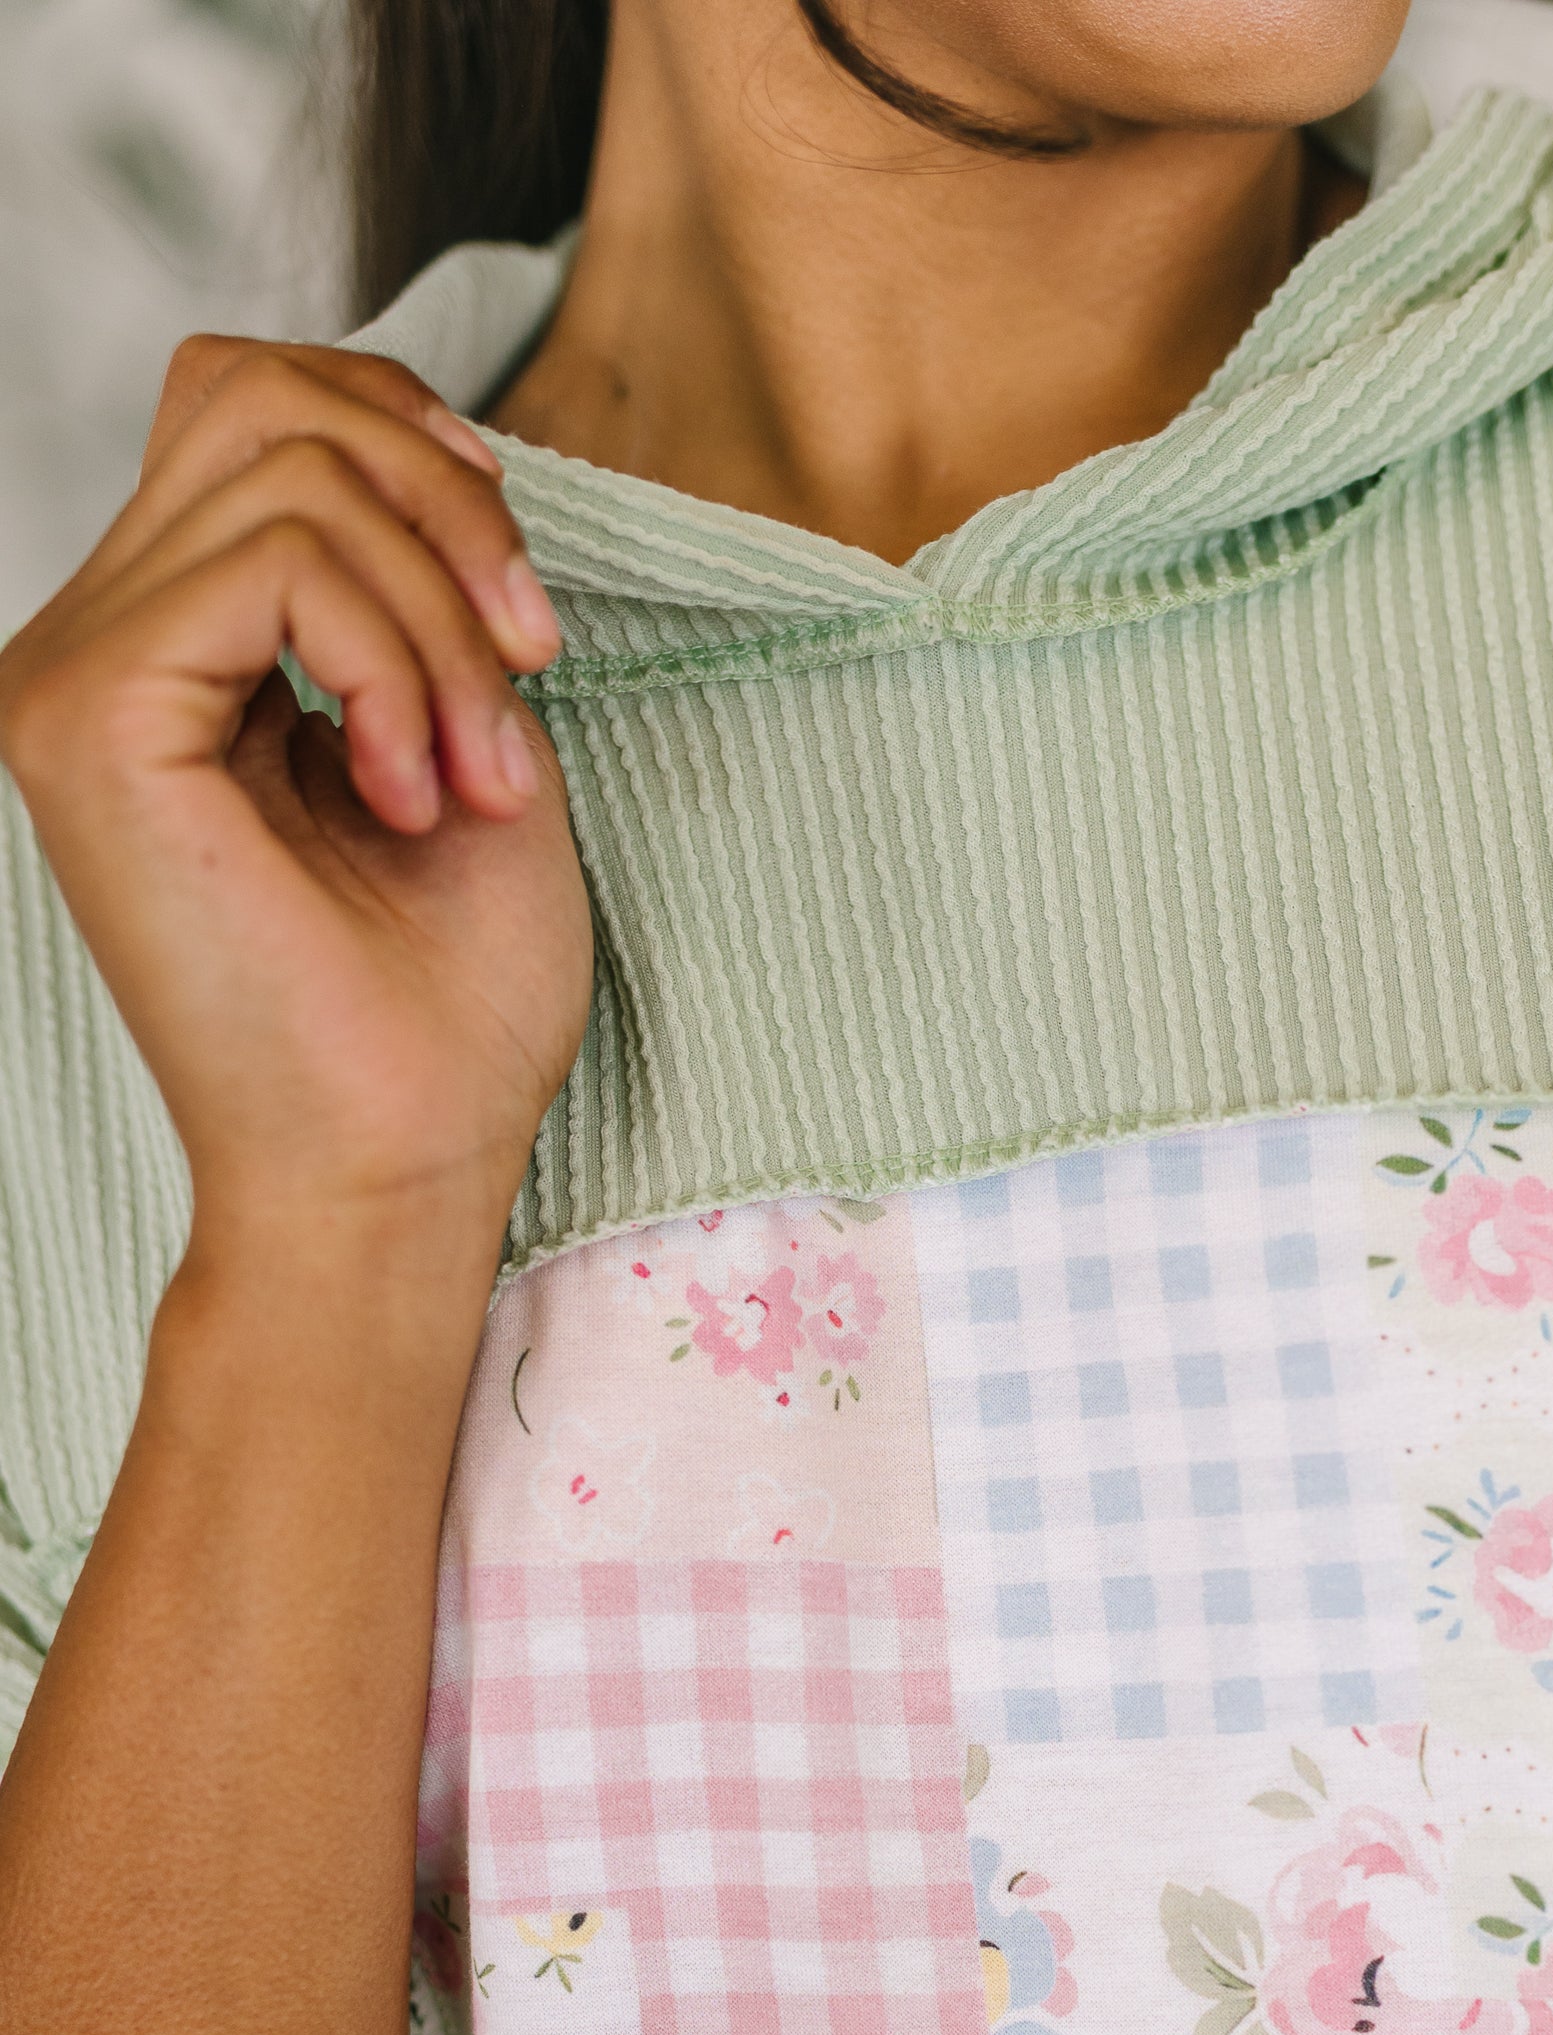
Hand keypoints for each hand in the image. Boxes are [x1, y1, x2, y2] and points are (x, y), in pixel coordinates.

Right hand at [0, 337, 592, 1299]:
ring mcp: (75, 677)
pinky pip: (275, 561)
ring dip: (442, 616)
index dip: (409, 441)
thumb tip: (424, 445)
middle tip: (529, 667)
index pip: (254, 409)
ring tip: (480, 774)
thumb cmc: (447, 1013)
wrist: (401, 1176)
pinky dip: (399, 659)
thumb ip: (422, 588)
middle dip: (444, 507)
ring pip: (288, 469)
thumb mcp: (471, 739)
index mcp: (176, 653)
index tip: (521, 605)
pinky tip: (423, 790)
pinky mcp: (89, 718)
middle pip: (259, 393)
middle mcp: (99, 647)